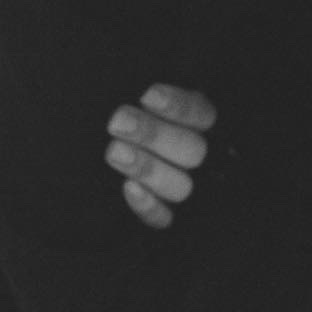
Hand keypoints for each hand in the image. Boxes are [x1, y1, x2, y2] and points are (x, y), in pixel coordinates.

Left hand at [105, 85, 217, 229]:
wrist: (108, 161)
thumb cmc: (134, 117)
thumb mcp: (151, 102)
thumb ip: (153, 98)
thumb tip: (144, 92)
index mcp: (204, 122)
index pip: (201, 114)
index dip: (177, 107)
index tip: (147, 96)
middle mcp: (201, 156)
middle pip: (191, 150)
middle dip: (153, 135)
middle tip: (117, 122)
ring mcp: (186, 188)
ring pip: (179, 185)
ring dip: (148, 168)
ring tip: (114, 151)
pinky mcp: (167, 217)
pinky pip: (163, 219)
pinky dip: (148, 206)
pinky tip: (128, 188)